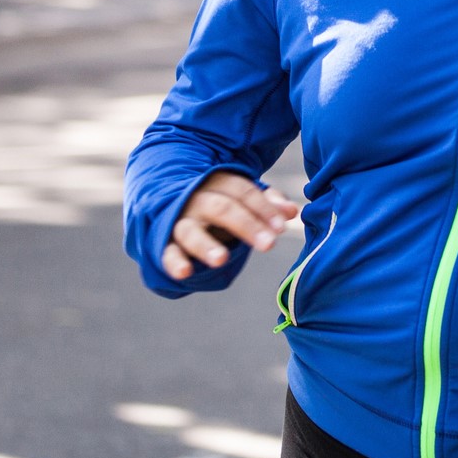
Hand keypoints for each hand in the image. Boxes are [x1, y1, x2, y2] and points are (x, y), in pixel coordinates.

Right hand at [161, 170, 295, 280]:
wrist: (172, 204)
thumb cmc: (219, 203)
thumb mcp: (241, 199)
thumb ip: (267, 204)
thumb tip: (293, 212)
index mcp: (218, 183)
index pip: (243, 192)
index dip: (263, 208)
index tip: (281, 227)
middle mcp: (197, 199)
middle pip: (222, 208)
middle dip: (247, 225)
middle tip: (269, 244)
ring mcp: (178, 221)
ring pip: (190, 230)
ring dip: (206, 245)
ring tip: (222, 260)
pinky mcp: (164, 242)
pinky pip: (167, 252)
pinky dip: (174, 262)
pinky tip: (185, 273)